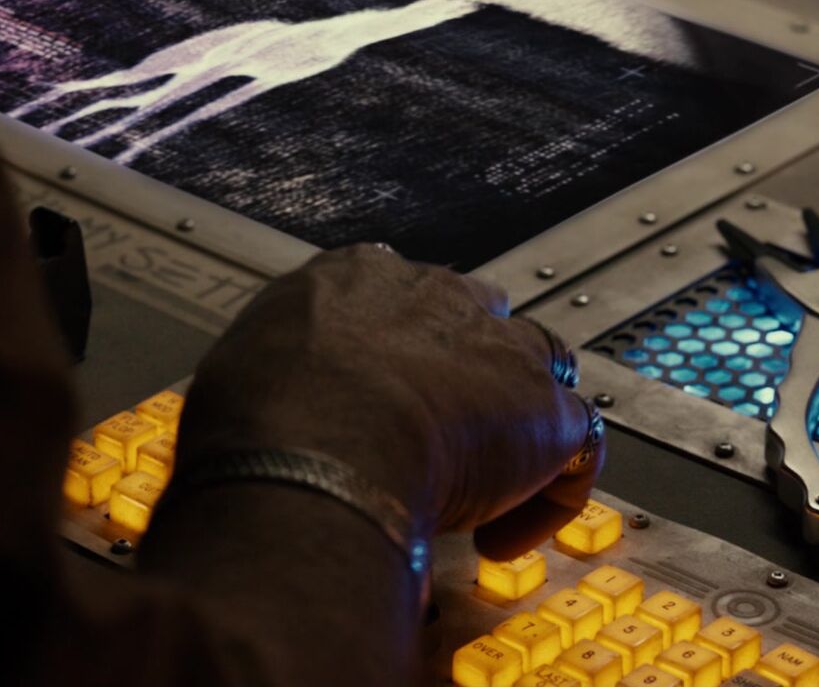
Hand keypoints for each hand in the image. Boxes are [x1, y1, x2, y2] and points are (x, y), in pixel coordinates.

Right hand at [175, 245, 601, 559]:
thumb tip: (253, 417)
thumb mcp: (241, 374)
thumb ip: (268, 380)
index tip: (374, 405)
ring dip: (517, 425)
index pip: (397, 298)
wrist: (319, 441)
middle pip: (478, 320)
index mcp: (356, 277)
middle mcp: (437, 296)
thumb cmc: (261, 414)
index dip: (395, 356)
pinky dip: (548, 498)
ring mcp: (500, 347)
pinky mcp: (545, 410)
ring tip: (481, 490)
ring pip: (539, 369)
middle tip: (434, 445)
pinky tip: (498, 541)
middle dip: (466, 376)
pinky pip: (576, 447)